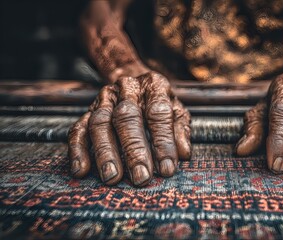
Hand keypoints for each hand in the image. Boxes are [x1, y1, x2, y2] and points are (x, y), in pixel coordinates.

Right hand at [68, 72, 190, 186]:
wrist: (137, 85)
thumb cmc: (161, 105)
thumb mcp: (178, 112)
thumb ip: (180, 131)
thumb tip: (183, 154)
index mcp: (154, 85)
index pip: (158, 113)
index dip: (163, 142)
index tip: (167, 168)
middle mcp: (127, 89)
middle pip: (127, 118)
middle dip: (134, 150)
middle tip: (141, 177)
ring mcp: (104, 99)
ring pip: (100, 123)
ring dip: (106, 153)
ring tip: (112, 177)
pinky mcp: (87, 111)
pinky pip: (78, 130)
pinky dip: (78, 151)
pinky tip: (81, 171)